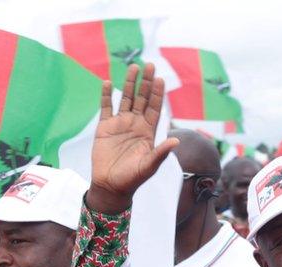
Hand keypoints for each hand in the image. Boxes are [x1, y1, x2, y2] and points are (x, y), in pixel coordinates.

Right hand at [88, 62, 178, 213]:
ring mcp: (120, 124)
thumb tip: (176, 141)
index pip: (156, 108)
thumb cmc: (133, 178)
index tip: (160, 79)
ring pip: (126, 99)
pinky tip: (108, 83)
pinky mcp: (105, 127)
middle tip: (150, 64)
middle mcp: (136, 125)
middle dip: (146, 82)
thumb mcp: (149, 166)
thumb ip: (161, 152)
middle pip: (143, 99)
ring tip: (133, 67)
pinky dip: (107, 95)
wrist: (111, 186)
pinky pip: (106, 108)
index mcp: (148, 132)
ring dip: (129, 83)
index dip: (158, 94)